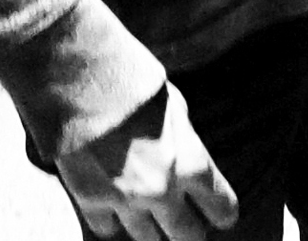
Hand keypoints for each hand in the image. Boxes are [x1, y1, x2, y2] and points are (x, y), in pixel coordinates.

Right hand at [57, 83, 236, 240]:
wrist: (85, 83)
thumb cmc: (135, 88)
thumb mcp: (176, 110)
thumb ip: (184, 144)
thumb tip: (187, 159)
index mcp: (192, 162)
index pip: (221, 207)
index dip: (222, 214)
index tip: (221, 217)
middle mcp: (163, 190)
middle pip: (186, 235)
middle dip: (188, 232)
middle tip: (186, 227)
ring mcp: (126, 200)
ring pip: (146, 238)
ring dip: (149, 229)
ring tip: (150, 219)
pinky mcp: (90, 201)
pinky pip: (106, 229)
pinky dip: (111, 221)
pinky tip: (113, 210)